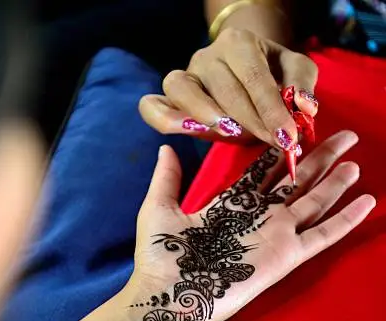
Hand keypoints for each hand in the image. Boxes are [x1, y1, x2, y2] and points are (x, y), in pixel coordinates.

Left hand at [126, 131, 374, 320]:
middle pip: (295, 181)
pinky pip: (323, 234)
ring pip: (314, 202)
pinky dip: (346, 219)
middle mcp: (257, 216)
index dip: (280, 152)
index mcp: (229, 204)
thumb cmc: (160, 256)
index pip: (262, 172)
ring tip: (355, 161)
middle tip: (344, 136)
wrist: (169, 295)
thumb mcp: (158, 208)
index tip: (294, 130)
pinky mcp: (287, 256)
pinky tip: (367, 201)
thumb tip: (166, 148)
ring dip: (335, 182)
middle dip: (319, 159)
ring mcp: (275, 235)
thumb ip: (167, 178)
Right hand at [138, 28, 319, 149]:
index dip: (272, 110)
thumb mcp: (295, 70)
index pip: (254, 77)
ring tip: (229, 133)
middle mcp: (206, 55)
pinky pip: (151, 105)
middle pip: (223, 89)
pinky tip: (183, 131)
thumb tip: (303, 108)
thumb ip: (302, 86)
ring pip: (182, 90)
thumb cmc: (271, 72)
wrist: (244, 67)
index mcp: (238, 42)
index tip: (288, 137)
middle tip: (272, 143)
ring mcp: (184, 74)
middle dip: (250, 121)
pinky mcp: (167, 96)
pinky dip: (162, 118)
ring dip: (205, 114)